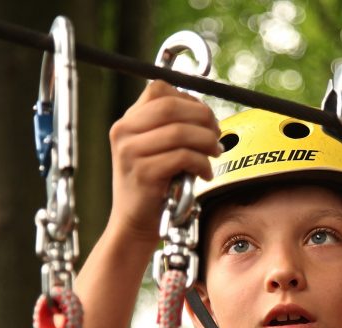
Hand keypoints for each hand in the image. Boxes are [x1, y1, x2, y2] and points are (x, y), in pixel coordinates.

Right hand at [108, 80, 221, 243]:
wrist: (133, 223)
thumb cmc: (152, 188)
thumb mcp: (154, 151)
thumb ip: (171, 130)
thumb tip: (207, 116)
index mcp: (127, 122)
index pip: (159, 90)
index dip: (189, 99)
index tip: (206, 117)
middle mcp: (124, 132)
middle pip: (172, 107)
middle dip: (203, 118)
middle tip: (217, 134)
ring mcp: (131, 152)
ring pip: (180, 132)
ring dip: (207, 141)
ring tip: (215, 153)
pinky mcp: (144, 173)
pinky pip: (183, 157)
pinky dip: (202, 163)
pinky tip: (205, 173)